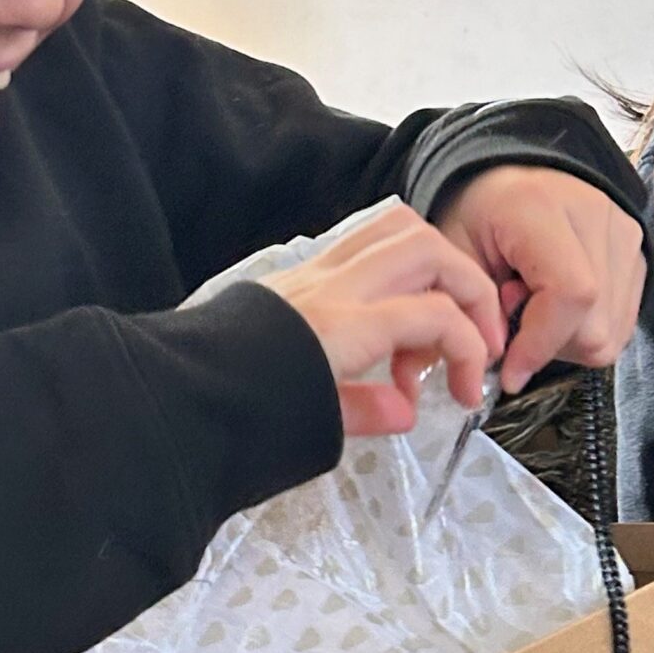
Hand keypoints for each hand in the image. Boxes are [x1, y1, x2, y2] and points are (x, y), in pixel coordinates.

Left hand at [260, 201, 506, 435]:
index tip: (464, 396)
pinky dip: (398, 262)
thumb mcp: (310, 423)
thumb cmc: (242, 409)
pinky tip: (397, 309)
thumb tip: (408, 407)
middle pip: (427, 250)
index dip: (466, 351)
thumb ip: (367, 410)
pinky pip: (363, 240)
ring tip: (442, 316)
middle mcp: (332, 286)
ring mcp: (314, 271)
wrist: (178, 390)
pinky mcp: (299, 271)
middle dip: (470, 289)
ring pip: (396, 228)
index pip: (434, 315)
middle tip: (476, 340)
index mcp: (341, 326)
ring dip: (437, 265)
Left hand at [434, 165, 645, 394]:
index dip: (541, 344)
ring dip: (566, 340)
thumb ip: (474, 309)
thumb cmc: (476, 214)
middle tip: (512, 315)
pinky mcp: (638, 253)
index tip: (508, 373)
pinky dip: (584, 330)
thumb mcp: (453, 255)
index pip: (571, 293)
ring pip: (612, 331)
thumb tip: (504, 361)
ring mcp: (626, 233)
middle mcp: (597, 215)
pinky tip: (555, 303)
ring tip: (533, 304)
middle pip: (596, 323)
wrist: (510, 178)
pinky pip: (621, 323)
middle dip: (548, 344)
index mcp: (541, 208)